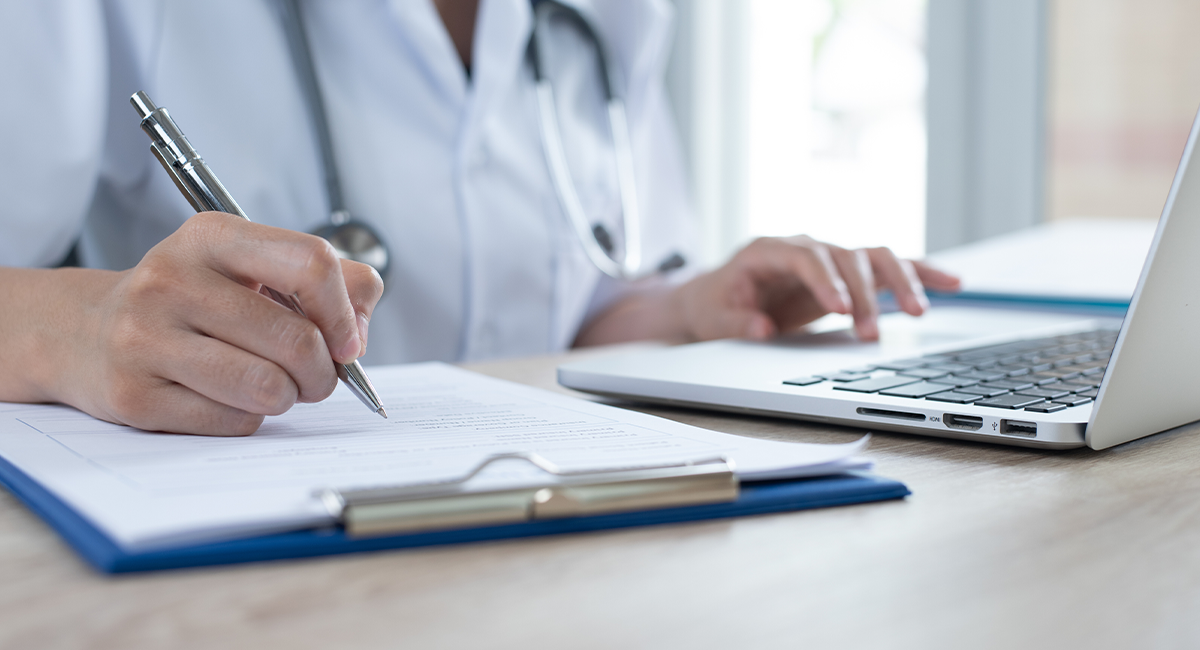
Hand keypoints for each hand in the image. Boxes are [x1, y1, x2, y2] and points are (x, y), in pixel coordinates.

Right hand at [45, 212, 383, 435]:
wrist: (85, 332)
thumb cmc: (192, 301)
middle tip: (314, 376)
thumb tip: (359, 332)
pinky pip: (235, 422)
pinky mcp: (135, 395)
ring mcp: (146, 337)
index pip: (311, 263)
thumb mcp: (250, 266)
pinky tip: (226, 397)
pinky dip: (249, 417)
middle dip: (322, 371)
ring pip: (269, 387)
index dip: (344, 312)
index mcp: (212, 237)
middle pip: (296, 339)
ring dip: (288, 397)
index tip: (348, 342)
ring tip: (272, 385)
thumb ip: (329, 282)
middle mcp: (173, 279)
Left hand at [674, 236, 959, 341]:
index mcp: (770, 250)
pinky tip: (954, 284)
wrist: (721, 296)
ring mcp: (832, 258)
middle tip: (870, 333)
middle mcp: (807, 246)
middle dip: (862, 295)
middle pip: (846, 258)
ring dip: (899, 283)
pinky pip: (890, 268)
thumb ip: (737, 323)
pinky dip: (921, 274)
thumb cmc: (718, 304)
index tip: (839, 308)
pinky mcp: (850, 274)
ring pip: (875, 258)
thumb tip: (762, 327)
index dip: (825, 280)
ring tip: (919, 312)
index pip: (805, 256)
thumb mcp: (714, 318)